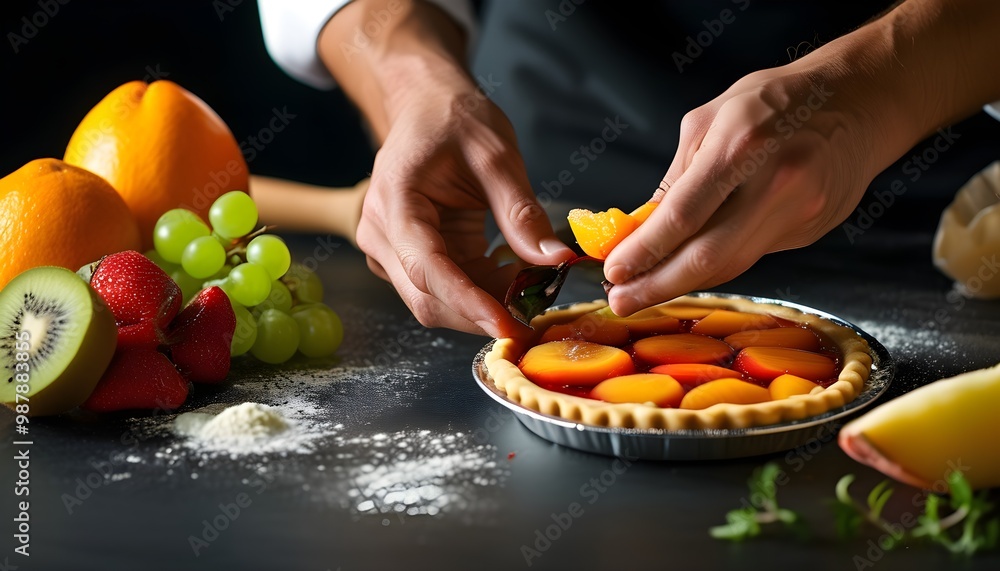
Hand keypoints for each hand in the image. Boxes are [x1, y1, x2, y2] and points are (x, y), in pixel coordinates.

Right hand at [355, 69, 574, 336]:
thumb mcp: (496, 156)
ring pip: (435, 301)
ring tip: (531, 295)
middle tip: (534, 319)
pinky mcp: (411, 257)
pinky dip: (481, 294)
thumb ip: (521, 212)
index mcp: (395, 202)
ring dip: (484, 307)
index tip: (506, 323)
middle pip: (427, 297)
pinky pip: (446, 289)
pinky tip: (513, 282)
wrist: (427, 106)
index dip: (467, 302)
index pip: (426, 268)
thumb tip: (554, 260)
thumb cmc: (453, 119)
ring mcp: (392, 250)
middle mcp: (382, 234)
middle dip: (480, 314)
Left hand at [604, 64, 881, 315]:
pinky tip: (689, 269)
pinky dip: (716, 265)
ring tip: (645, 291)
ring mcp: (801, 212)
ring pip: (732, 266)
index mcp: (742, 145)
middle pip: (708, 258)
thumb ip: (676, 178)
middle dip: (657, 286)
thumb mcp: (711, 118)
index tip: (614, 271)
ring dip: (683, 284)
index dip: (644, 252)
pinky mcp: (812, 230)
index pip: (682, 216)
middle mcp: (776, 184)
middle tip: (621, 300)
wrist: (862, 99)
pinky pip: (752, 256)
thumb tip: (638, 229)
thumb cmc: (777, 99)